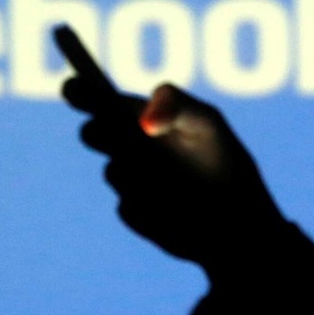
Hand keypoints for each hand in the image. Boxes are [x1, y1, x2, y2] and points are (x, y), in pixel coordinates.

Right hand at [63, 80, 286, 274]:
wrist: (242, 225)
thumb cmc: (226, 164)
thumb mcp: (208, 124)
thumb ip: (177, 106)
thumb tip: (144, 120)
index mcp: (141, 118)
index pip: (100, 99)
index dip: (80, 91)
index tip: (71, 88)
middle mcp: (130, 147)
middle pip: (94, 133)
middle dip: (99, 132)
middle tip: (119, 134)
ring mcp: (130, 181)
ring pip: (114, 172)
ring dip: (138, 173)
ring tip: (178, 181)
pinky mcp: (135, 213)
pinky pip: (129, 206)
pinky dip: (152, 205)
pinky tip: (180, 209)